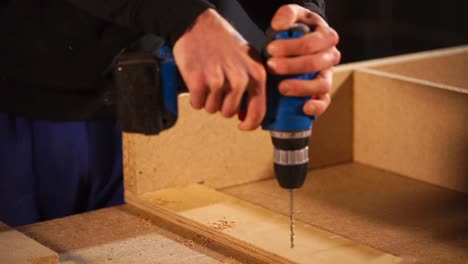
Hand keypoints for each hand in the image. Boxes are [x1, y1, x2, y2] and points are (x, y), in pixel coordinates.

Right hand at [173, 9, 265, 130]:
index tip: (242, 126)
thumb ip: (252, 87)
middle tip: (217, 88)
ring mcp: (218, 80)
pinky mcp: (198, 81)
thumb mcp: (248, 61)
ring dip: (208, 100)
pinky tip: (198, 81)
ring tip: (207, 81)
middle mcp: (239, 78)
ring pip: (212, 109)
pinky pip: (197, 104)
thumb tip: (246, 116)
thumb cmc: (223, 42)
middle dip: (221, 105)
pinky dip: (195, 97)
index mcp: (256, 74)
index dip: (249, 124)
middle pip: (229, 113)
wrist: (199, 25)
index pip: (258, 111)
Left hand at [266, 4, 340, 115]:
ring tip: (281, 88)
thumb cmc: (296, 29)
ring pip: (322, 85)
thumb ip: (287, 14)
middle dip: (291, 67)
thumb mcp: (294, 15)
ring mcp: (327, 75)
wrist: (301, 41)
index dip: (290, 47)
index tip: (270, 49)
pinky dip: (317, 107)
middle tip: (271, 66)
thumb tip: (279, 25)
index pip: (310, 43)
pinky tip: (304, 108)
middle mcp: (330, 57)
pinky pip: (324, 101)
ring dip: (302, 87)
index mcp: (326, 37)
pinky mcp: (322, 92)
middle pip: (314, 64)